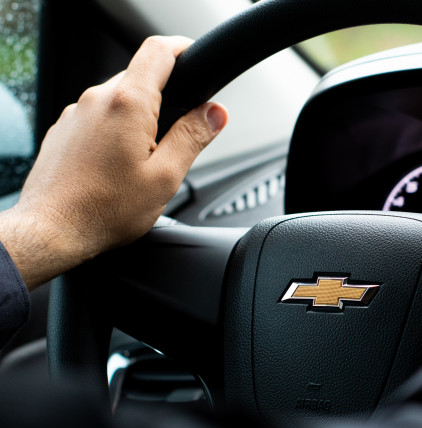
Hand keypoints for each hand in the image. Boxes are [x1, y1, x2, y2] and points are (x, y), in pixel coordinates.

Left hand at [0, 36, 227, 289]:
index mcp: (128, 104)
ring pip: (119, 99)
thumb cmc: (104, 209)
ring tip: (144, 162)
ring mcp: (77, 113)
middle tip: (177, 137)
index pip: (159, 51)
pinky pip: (99, 117)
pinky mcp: (64, 129)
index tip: (196, 58)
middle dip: (165, 98)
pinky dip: (116, 131)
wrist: (51, 230)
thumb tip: (216, 112)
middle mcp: (98, 99)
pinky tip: (118, 166)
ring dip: (139, 118)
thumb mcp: (165, 176)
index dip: (183, 47)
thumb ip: (193, 137)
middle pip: (141, 77)